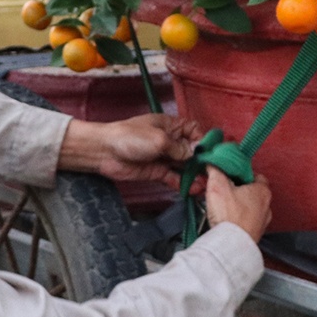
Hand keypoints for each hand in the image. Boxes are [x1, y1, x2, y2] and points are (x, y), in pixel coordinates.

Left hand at [57, 114, 202, 188]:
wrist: (104, 151)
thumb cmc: (129, 137)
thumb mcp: (159, 139)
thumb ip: (180, 148)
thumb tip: (197, 153)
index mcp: (172, 126)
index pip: (195, 131)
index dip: (204, 141)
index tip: (212, 153)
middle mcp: (171, 141)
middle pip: (192, 151)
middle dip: (202, 162)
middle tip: (212, 173)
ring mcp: (164, 157)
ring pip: (185, 167)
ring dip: (195, 175)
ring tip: (204, 185)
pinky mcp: (157, 172)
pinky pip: (174, 178)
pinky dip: (183, 184)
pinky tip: (192, 190)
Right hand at [201, 167, 271, 243]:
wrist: (231, 245)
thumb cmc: (229, 216)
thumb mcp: (218, 186)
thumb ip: (216, 171)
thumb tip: (212, 163)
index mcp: (262, 191)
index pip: (256, 175)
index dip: (242, 173)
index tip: (231, 174)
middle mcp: (266, 207)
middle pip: (252, 192)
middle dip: (239, 190)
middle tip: (224, 190)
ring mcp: (262, 223)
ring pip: (250, 209)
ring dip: (239, 207)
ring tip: (223, 207)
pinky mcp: (255, 235)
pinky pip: (247, 223)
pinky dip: (238, 221)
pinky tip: (226, 221)